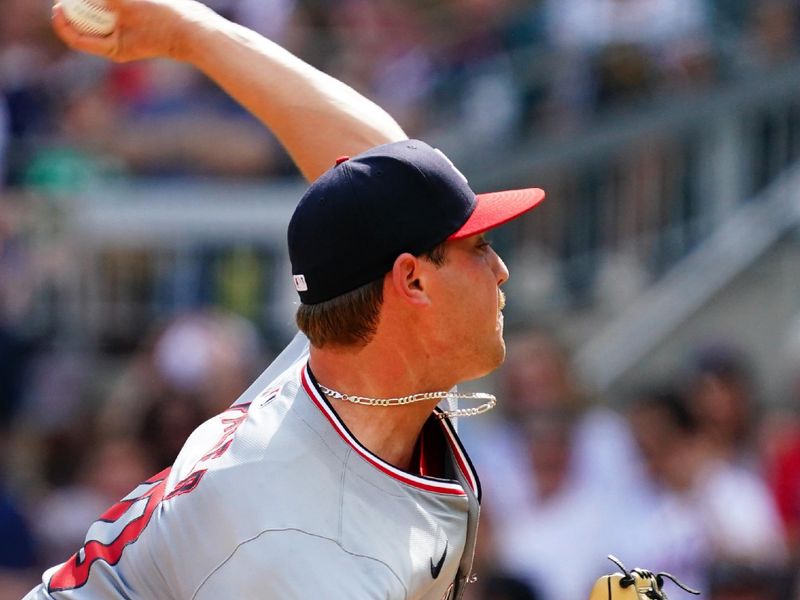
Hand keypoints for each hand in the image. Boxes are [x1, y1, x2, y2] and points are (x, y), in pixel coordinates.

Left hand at [51, 0, 214, 62]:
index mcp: (112, 48)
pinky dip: (104, 6)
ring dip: (89, 7)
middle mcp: (116, 45)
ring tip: (85, 0)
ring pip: (97, 20)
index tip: (57, 5)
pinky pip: (110, 17)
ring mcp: (126, 36)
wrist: (193, 30)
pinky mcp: (135, 27)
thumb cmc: (162, 22)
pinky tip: (107, 1)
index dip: (62, 22)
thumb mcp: (127, 4)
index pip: (76, 39)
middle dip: (74, 10)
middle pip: (84, 27)